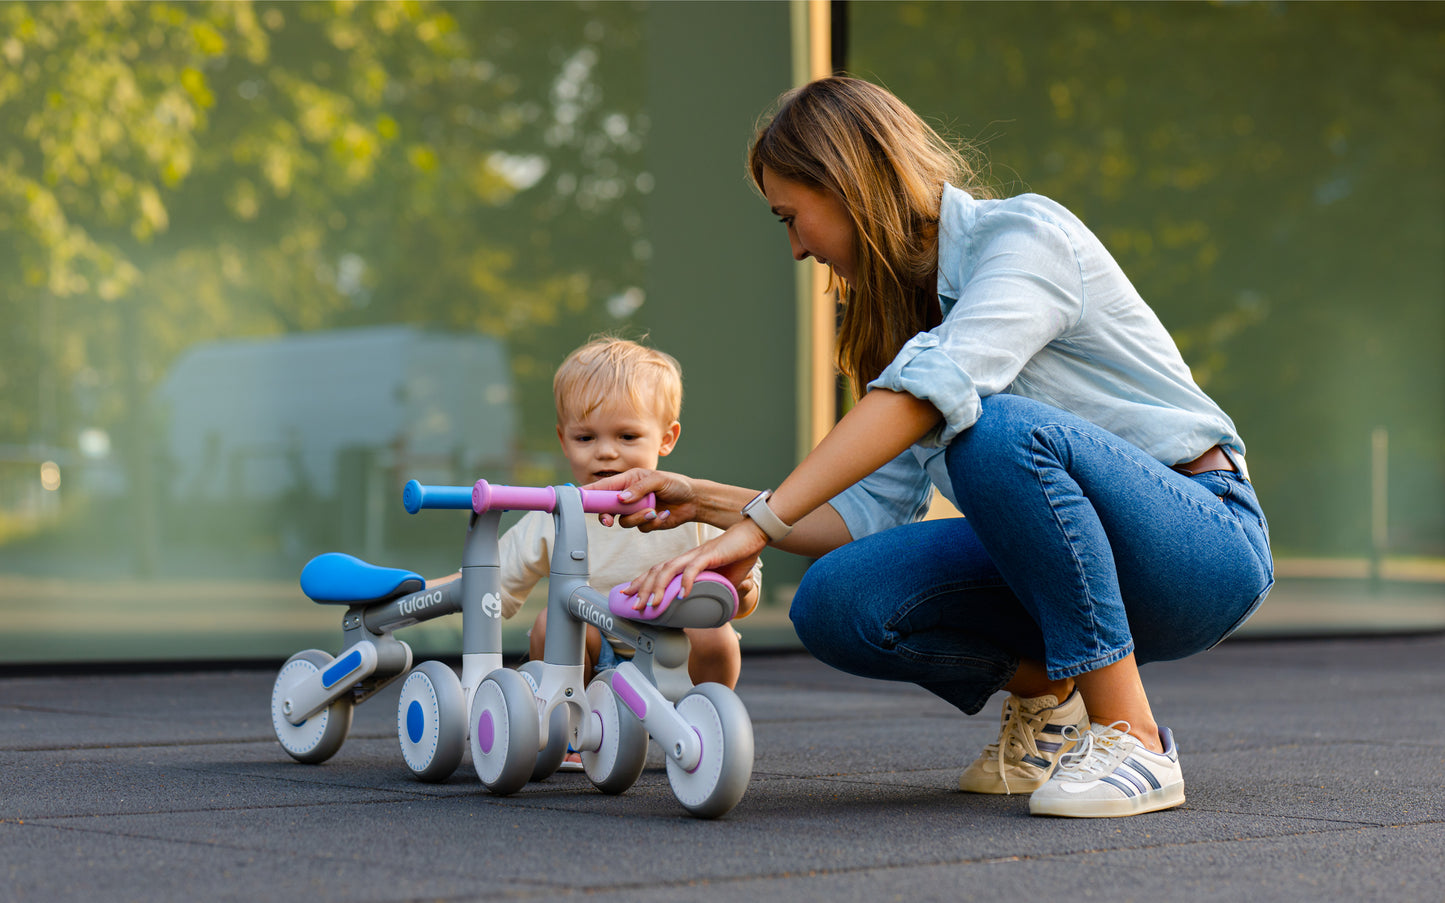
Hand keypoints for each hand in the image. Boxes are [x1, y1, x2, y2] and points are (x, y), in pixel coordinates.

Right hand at [584, 468, 700, 531]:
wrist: (694, 500)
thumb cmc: (676, 484)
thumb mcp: (658, 480)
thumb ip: (639, 488)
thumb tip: (621, 499)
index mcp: (627, 480)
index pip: (603, 487)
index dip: (589, 493)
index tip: (577, 500)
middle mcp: (628, 496)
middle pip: (607, 509)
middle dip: (607, 515)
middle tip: (609, 520)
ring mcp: (635, 510)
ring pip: (624, 521)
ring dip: (638, 518)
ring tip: (654, 511)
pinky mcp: (645, 522)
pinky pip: (640, 528)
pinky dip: (652, 523)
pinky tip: (663, 515)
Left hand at [625, 519, 767, 609]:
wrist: (755, 534)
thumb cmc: (739, 554)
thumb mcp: (723, 580)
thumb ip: (714, 592)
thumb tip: (712, 612)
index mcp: (687, 562)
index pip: (659, 571)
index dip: (643, 583)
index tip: (630, 595)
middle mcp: (687, 557)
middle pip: (658, 571)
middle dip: (643, 589)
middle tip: (634, 606)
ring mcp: (697, 555)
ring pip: (670, 569)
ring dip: (659, 588)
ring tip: (653, 604)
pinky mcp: (710, 554)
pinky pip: (694, 569)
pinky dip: (686, 582)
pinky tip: (682, 595)